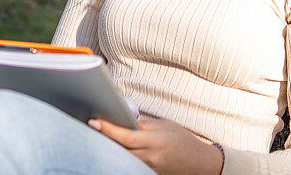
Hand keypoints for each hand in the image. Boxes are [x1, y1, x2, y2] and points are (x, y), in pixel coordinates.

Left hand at [87, 117, 223, 174]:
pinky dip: (121, 157)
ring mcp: (149, 169)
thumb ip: (143, 126)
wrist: (200, 163)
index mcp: (155, 141)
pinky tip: (114, 150)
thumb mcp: (165, 126)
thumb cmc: (183, 140)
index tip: (94, 122)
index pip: (126, 137)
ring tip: (99, 136)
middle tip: (91, 127)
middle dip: (104, 139)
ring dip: (111, 148)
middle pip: (120, 150)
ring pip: (123, 159)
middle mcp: (151, 157)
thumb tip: (123, 122)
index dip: (109, 129)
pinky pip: (130, 166)